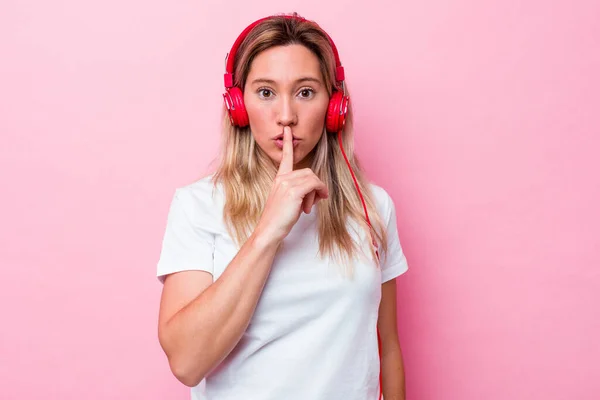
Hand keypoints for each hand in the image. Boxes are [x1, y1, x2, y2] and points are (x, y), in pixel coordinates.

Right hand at [255, 126, 328, 242]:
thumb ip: (299, 190)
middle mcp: (282, 178)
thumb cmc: (279, 219)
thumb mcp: (289, 201)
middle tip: (313, 202)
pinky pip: (314, 185)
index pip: (285, 157)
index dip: (288, 143)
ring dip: (317, 192)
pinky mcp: (293, 191)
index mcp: (279, 179)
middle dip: (315, 186)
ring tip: (309, 207)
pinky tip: (312, 204)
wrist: (269, 230)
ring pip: (312, 178)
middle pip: (309, 172)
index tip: (288, 130)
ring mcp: (287, 184)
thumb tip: (316, 190)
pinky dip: (318, 193)